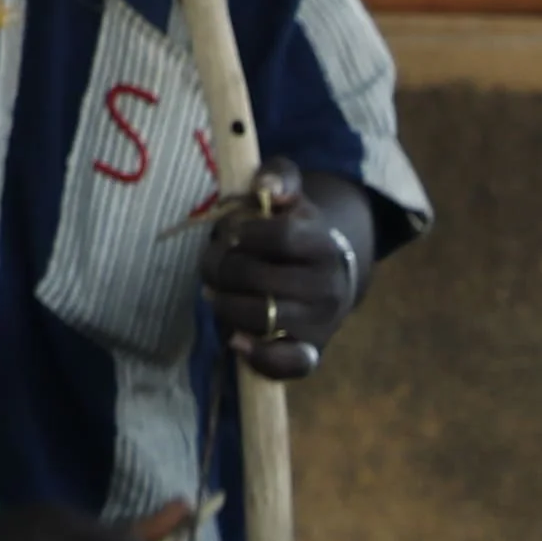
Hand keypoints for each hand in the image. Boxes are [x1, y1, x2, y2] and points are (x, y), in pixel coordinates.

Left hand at [203, 172, 363, 382]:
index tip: (232, 233)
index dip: (244, 233)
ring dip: (226, 305)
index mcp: (324, 243)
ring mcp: (320, 323)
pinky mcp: (310, 353)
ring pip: (261, 318)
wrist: (328, 278)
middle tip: (213, 264)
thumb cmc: (295, 232)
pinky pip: (287, 364)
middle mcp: (328, 286)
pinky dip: (257, 356)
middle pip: (259, 278)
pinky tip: (235, 340)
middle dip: (222, 268)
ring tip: (217, 294)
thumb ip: (277, 176)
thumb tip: (267, 189)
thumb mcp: (290, 195)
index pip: (280, 236)